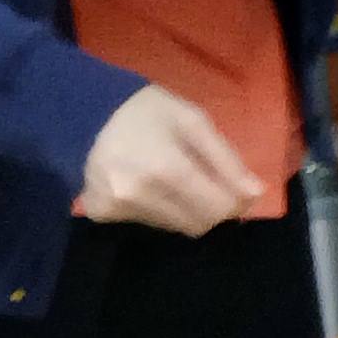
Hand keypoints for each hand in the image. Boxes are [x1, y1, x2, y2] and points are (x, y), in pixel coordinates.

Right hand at [78, 83, 264, 233]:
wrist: (81, 111)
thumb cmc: (145, 111)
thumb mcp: (193, 120)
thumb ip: (226, 159)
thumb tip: (255, 194)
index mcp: (166, 168)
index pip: (218, 210)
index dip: (236, 203)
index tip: (240, 191)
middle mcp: (139, 195)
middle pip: (198, 224)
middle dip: (213, 208)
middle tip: (209, 182)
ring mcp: (116, 207)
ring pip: (174, 226)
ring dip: (186, 208)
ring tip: (173, 176)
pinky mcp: (101, 214)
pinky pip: (147, 222)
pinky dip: (159, 209)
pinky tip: (148, 183)